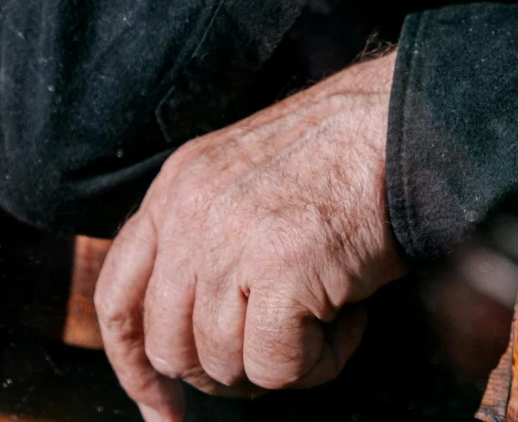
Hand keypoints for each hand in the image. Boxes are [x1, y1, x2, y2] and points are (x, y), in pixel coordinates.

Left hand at [96, 55, 405, 421]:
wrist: (400, 125)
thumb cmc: (341, 161)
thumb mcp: (242, 182)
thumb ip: (203, 240)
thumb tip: (193, 339)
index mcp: (174, 190)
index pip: (118, 296)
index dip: (133, 366)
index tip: (161, 408)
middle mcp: (188, 214)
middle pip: (169, 347)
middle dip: (223, 371)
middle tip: (280, 346)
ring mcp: (230, 241)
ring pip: (223, 365)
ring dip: (282, 362)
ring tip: (327, 314)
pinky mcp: (282, 269)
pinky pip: (276, 369)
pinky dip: (320, 363)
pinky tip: (348, 319)